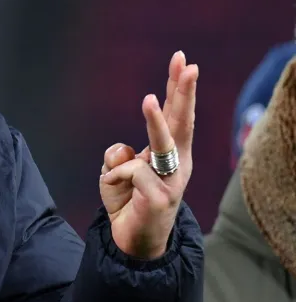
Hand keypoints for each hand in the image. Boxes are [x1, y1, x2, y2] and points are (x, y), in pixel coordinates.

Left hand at [99, 51, 198, 258]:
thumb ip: (119, 156)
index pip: (177, 114)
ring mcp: (173, 180)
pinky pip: (130, 171)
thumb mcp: (117, 172)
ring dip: (154, 120)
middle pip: (182, 121)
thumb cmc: (128, 201)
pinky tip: (116, 190)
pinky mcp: (162, 197)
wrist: (132, 241)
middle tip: (187, 64)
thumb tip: (122, 151)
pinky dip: (115, 177)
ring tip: (148, 99)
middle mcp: (178, 163)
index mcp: (171, 153)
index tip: (182, 60)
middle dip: (183, 91)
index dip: (178, 87)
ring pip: (162, 143)